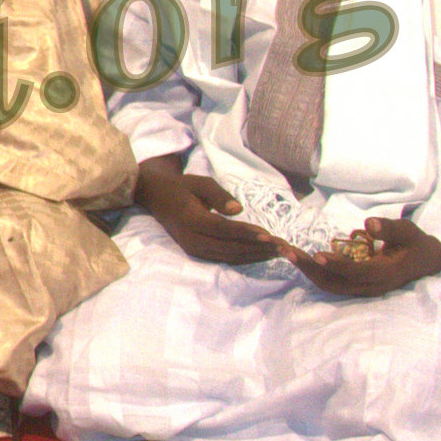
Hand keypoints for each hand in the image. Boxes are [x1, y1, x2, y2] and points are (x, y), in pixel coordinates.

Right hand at [135, 158, 284, 265]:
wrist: (156, 199)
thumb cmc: (181, 187)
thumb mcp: (199, 182)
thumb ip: (218, 195)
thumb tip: (238, 210)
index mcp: (190, 220)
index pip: (222, 229)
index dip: (246, 233)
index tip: (270, 235)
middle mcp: (192, 239)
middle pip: (230, 248)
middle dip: (259, 248)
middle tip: (285, 247)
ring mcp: (194, 249)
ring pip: (230, 256)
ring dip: (257, 255)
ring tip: (280, 252)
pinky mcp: (199, 253)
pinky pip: (226, 258)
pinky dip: (246, 257)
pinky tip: (264, 254)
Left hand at [285, 211, 440, 297]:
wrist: (425, 261)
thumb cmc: (415, 243)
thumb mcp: (408, 231)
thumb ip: (390, 229)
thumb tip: (369, 223)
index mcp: (385, 274)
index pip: (357, 272)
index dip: (337, 265)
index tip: (317, 254)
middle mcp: (372, 286)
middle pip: (335, 283)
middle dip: (310, 268)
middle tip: (287, 251)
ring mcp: (363, 289)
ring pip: (330, 285)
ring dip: (308, 271)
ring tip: (288, 253)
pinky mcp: (357, 286)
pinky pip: (332, 282)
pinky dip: (315, 272)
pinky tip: (301, 258)